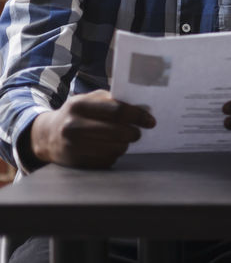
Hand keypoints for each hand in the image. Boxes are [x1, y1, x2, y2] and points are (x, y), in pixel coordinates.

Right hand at [27, 90, 155, 168]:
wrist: (48, 135)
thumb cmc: (77, 114)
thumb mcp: (89, 100)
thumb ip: (113, 100)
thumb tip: (143, 108)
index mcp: (78, 105)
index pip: (118, 111)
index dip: (138, 116)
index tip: (150, 121)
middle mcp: (73, 126)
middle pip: (119, 132)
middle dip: (134, 132)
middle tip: (137, 132)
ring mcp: (74, 146)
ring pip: (117, 148)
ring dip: (124, 144)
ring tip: (119, 139)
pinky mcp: (77, 162)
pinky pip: (108, 160)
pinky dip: (113, 154)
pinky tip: (107, 148)